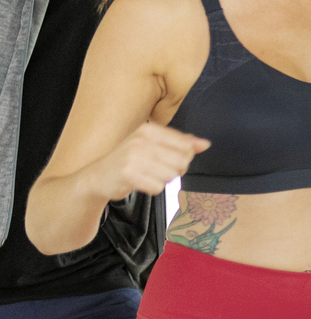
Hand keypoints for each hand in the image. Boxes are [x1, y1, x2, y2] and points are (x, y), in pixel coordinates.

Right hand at [91, 123, 207, 199]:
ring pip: (171, 175)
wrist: (97, 177)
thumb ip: (181, 143)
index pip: (186, 145)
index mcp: (149, 129)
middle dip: (175, 170)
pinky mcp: (128, 174)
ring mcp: (133, 156)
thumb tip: (205, 144)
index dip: (184, 157)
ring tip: (146, 175)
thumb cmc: (129, 161)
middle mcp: (141, 140)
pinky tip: (140, 183)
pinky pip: (158, 187)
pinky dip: (152, 189)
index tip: (168, 159)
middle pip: (182, 161)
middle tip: (156, 170)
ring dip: (162, 180)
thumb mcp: (153, 145)